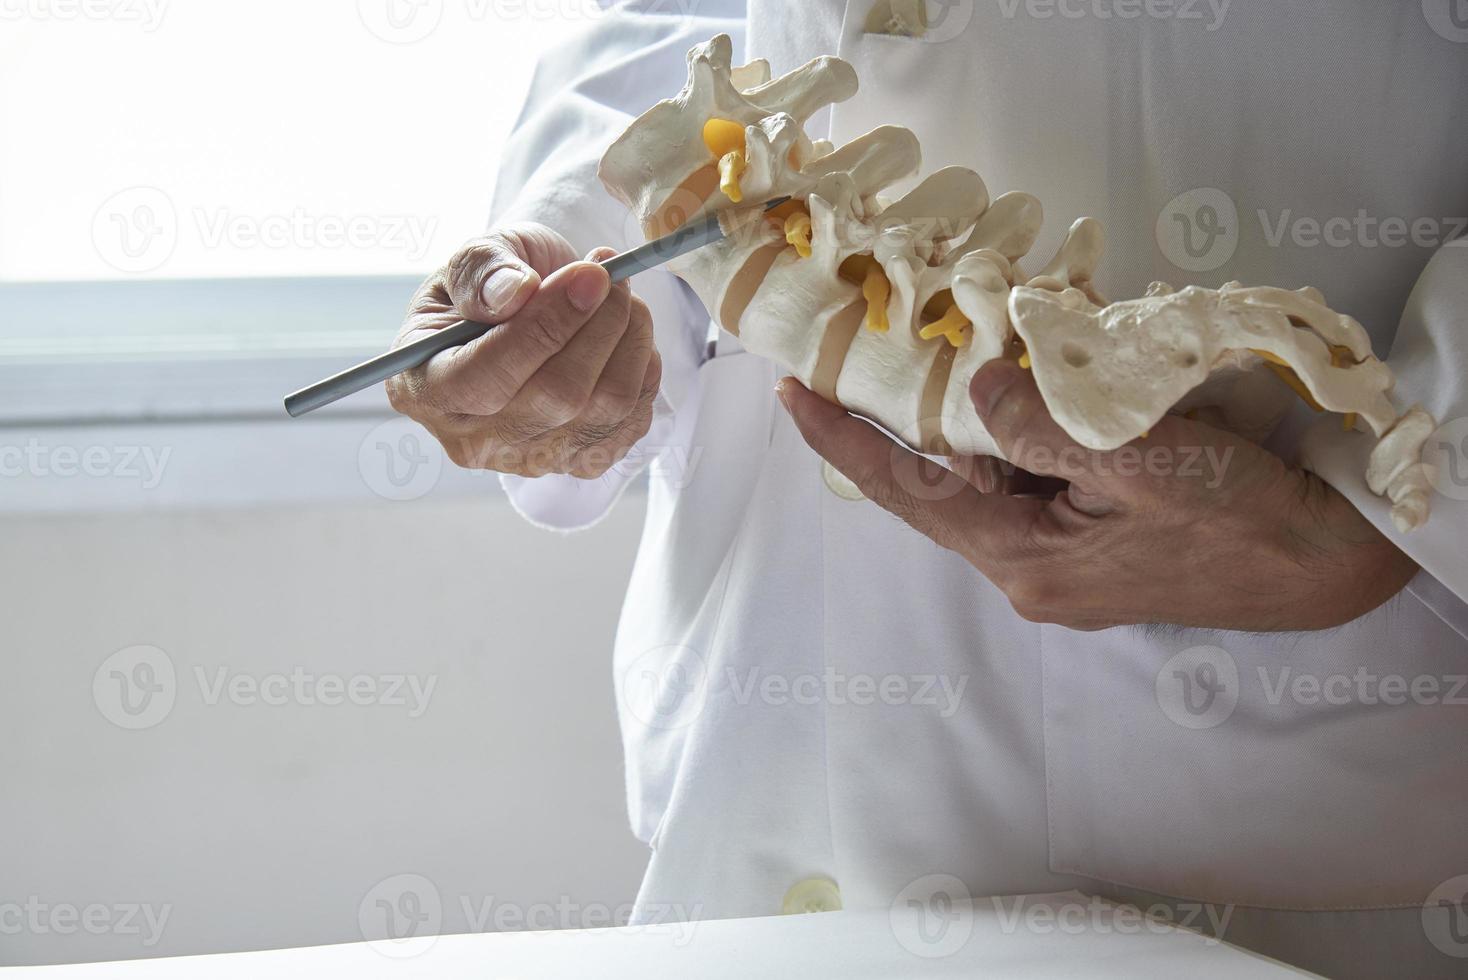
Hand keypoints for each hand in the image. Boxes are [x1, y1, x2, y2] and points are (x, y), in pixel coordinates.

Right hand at [386, 223, 660, 477]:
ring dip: (628, 341)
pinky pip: (631, 421)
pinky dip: (641, 370)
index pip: (485, 379)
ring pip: (603, 409)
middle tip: (610, 276)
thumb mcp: (473, 258)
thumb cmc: (491, 285)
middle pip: (556, 398)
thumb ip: (482, 271)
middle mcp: (472, 439)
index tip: (588, 276)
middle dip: (598, 326)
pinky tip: (626, 337)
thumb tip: (514, 293)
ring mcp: (530, 458)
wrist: (525, 311)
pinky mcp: (580, 461)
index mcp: (425, 388)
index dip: (544, 327)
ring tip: (622, 296)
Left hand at [778, 361, 1416, 631]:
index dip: (845, 441)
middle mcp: (1026, 569)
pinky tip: (1036, 386)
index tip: (792, 396)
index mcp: (1022, 559)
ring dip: (982, 417)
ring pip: (991, 476)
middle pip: (944, 482)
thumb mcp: (1138, 459)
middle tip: (878, 347)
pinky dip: (1026, 432)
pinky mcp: (1091, 545)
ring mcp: (1059, 562)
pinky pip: (1034, 479)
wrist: (1322, 566)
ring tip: (976, 354)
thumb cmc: (1237, 517)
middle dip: (916, 415)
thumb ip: (1043, 425)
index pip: (906, 492)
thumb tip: (972, 388)